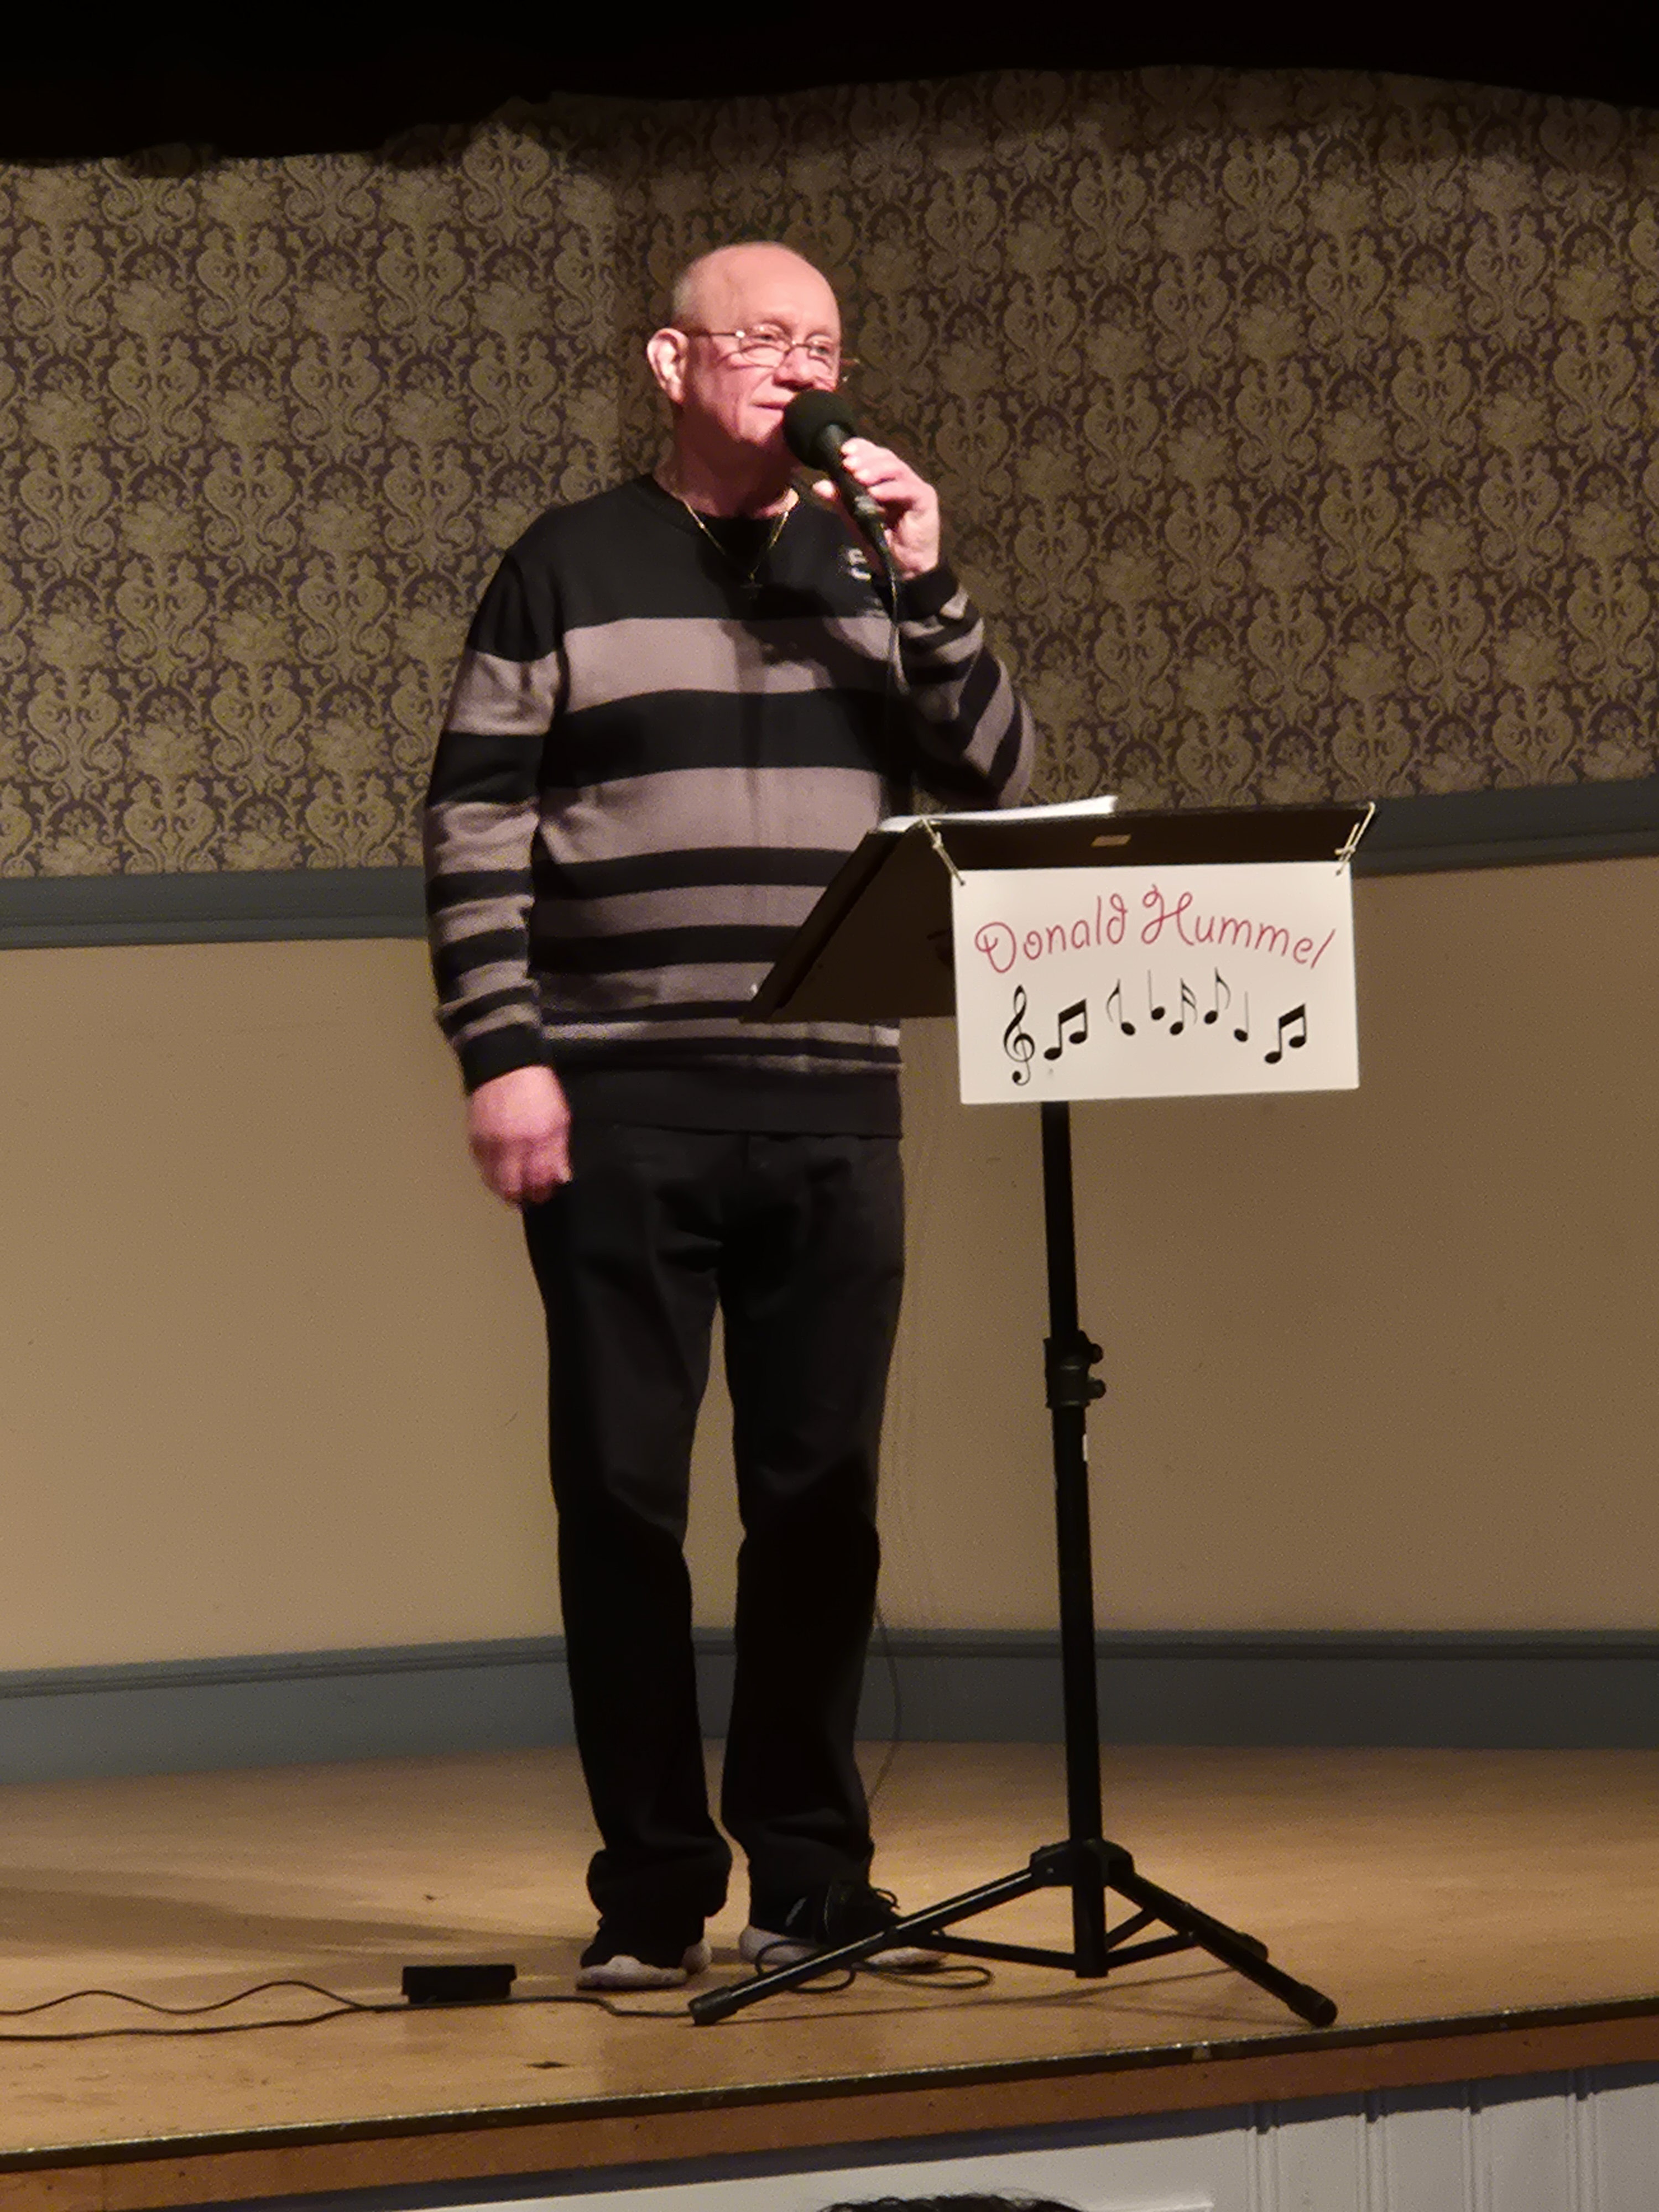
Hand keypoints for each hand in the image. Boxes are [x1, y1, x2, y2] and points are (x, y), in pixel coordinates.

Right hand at [466, 1065, 571, 1205]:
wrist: (505, 1064)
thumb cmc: (536, 1088)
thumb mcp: (560, 1116)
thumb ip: (559, 1150)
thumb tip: (560, 1177)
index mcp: (538, 1136)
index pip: (539, 1179)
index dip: (543, 1192)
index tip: (546, 1193)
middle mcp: (512, 1143)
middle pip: (511, 1188)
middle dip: (522, 1197)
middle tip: (529, 1195)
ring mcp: (490, 1142)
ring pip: (493, 1182)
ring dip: (505, 1189)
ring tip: (515, 1186)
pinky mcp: (474, 1139)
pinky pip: (481, 1167)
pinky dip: (491, 1174)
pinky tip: (501, 1170)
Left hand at [814, 438, 942, 578]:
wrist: (903, 570)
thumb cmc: (882, 543)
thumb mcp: (856, 520)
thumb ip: (840, 501)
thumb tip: (819, 485)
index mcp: (886, 480)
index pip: (875, 455)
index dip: (861, 448)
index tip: (843, 451)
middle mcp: (902, 479)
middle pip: (886, 457)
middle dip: (866, 458)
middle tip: (848, 464)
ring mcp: (915, 488)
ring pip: (897, 468)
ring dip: (876, 470)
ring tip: (858, 476)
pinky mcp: (925, 500)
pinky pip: (907, 489)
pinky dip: (889, 489)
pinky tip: (874, 493)